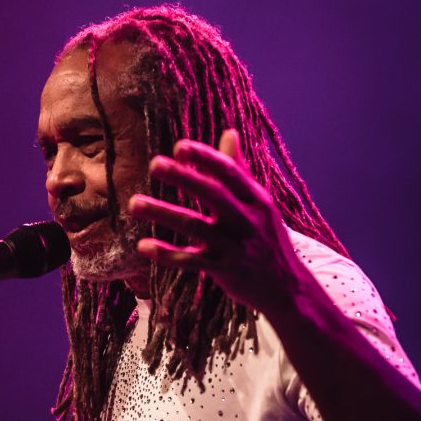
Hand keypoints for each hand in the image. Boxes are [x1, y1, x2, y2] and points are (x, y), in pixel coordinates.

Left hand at [129, 130, 302, 316]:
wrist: (287, 288)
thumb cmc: (268, 239)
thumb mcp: (260, 204)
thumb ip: (239, 170)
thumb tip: (229, 132)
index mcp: (256, 200)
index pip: (230, 172)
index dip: (205, 158)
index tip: (179, 146)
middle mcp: (248, 221)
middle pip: (214, 194)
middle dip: (184, 177)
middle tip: (154, 164)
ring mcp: (236, 247)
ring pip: (196, 226)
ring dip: (163, 213)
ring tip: (134, 203)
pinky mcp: (225, 271)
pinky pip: (191, 261)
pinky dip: (167, 254)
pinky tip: (142, 246)